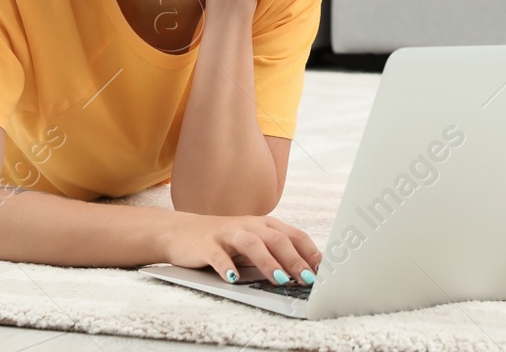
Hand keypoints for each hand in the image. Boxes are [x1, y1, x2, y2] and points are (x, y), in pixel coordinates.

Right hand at [162, 212, 322, 285]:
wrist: (181, 232)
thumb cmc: (224, 240)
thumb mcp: (253, 243)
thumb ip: (275, 253)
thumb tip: (306, 272)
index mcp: (264, 225)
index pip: (294, 235)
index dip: (310, 252)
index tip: (324, 270)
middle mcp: (249, 226)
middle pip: (276, 239)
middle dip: (294, 260)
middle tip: (307, 279)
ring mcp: (227, 234)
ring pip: (251, 244)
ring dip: (267, 262)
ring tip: (279, 279)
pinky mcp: (207, 245)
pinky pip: (218, 256)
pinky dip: (227, 267)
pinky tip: (234, 279)